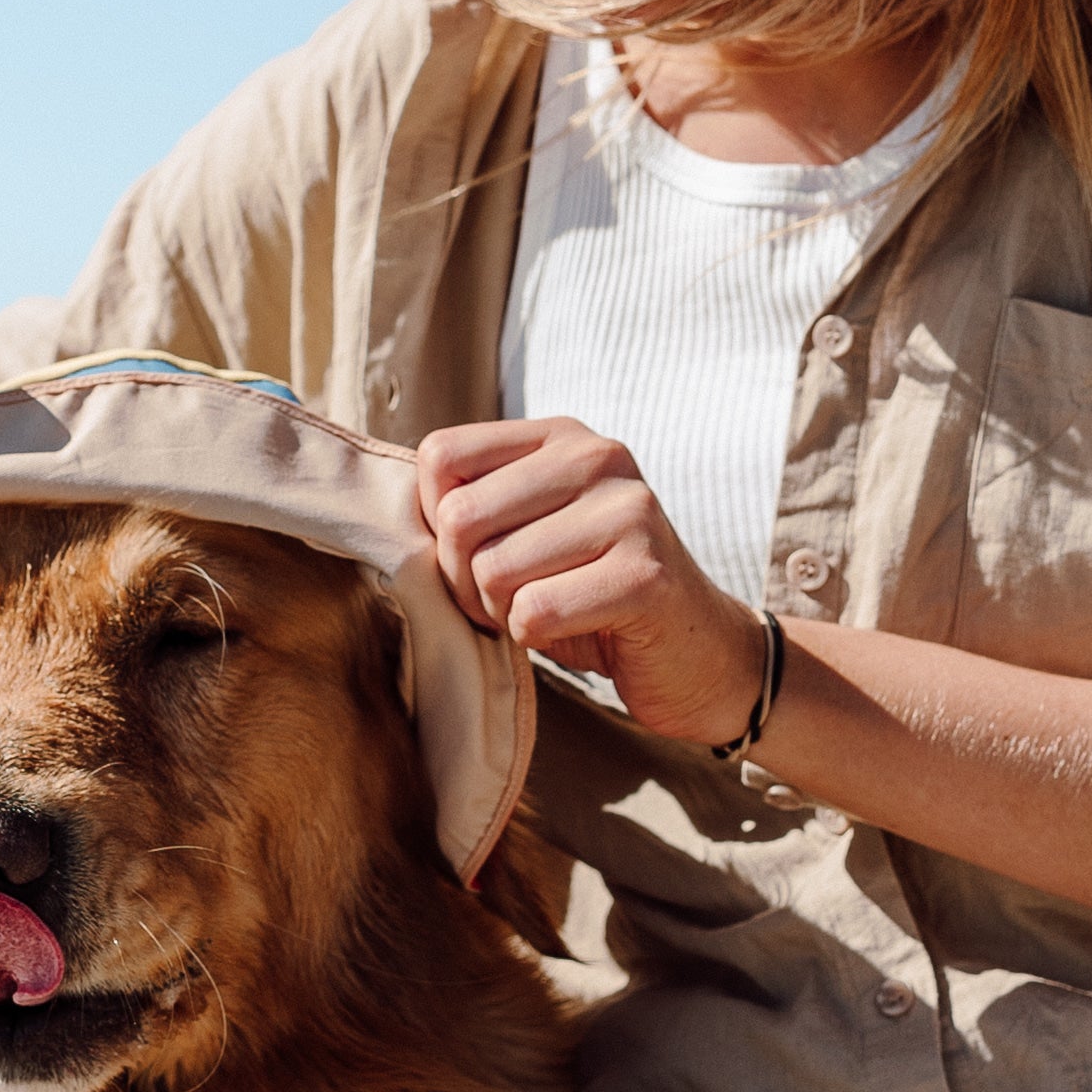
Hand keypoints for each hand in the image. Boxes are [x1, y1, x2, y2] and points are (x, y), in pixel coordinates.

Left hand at [415, 418, 768, 747]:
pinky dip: (536, 639)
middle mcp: (599, 457)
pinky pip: (534, 613)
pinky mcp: (645, 575)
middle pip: (458, 518)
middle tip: (507, 603)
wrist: (704, 655)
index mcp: (562, 436)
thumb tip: (388, 518)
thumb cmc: (597, 596)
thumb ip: (476, 509)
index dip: (435, 524)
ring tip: (547, 616)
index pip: (441, 457)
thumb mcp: (533, 533)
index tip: (473, 557)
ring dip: (503, 615)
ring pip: (492, 572)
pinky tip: (578, 632)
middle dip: (463, 581)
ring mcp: (629, 512)